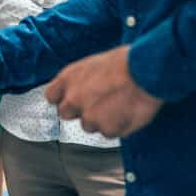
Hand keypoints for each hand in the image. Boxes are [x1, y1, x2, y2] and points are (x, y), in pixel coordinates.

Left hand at [44, 45, 162, 137]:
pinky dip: (118, 126)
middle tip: (98, 103)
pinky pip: (109, 133)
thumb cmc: (124, 63)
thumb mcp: (92, 65)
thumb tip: (79, 90)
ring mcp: (89, 116)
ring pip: (89, 125)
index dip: (62, 99)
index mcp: (67, 79)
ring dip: (101, 119)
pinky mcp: (107, 129)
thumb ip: (79, 81)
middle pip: (66, 113)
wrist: (145, 71)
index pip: (51, 96)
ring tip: (119, 104)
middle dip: (79, 110)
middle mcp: (73, 99)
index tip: (71, 99)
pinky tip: (127, 112)